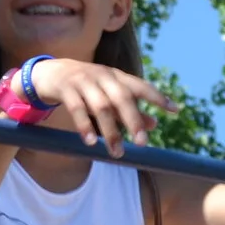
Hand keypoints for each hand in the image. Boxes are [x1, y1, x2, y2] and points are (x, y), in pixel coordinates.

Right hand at [29, 58, 177, 156]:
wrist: (49, 72)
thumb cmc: (86, 86)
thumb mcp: (108, 95)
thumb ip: (129, 109)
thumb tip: (154, 124)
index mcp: (116, 77)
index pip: (140, 86)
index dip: (158, 97)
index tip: (175, 110)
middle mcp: (103, 76)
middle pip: (122, 97)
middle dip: (134, 120)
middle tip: (142, 143)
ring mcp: (84, 81)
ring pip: (101, 106)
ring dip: (110, 131)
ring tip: (117, 152)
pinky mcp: (66, 89)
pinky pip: (77, 108)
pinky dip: (85, 126)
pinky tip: (90, 142)